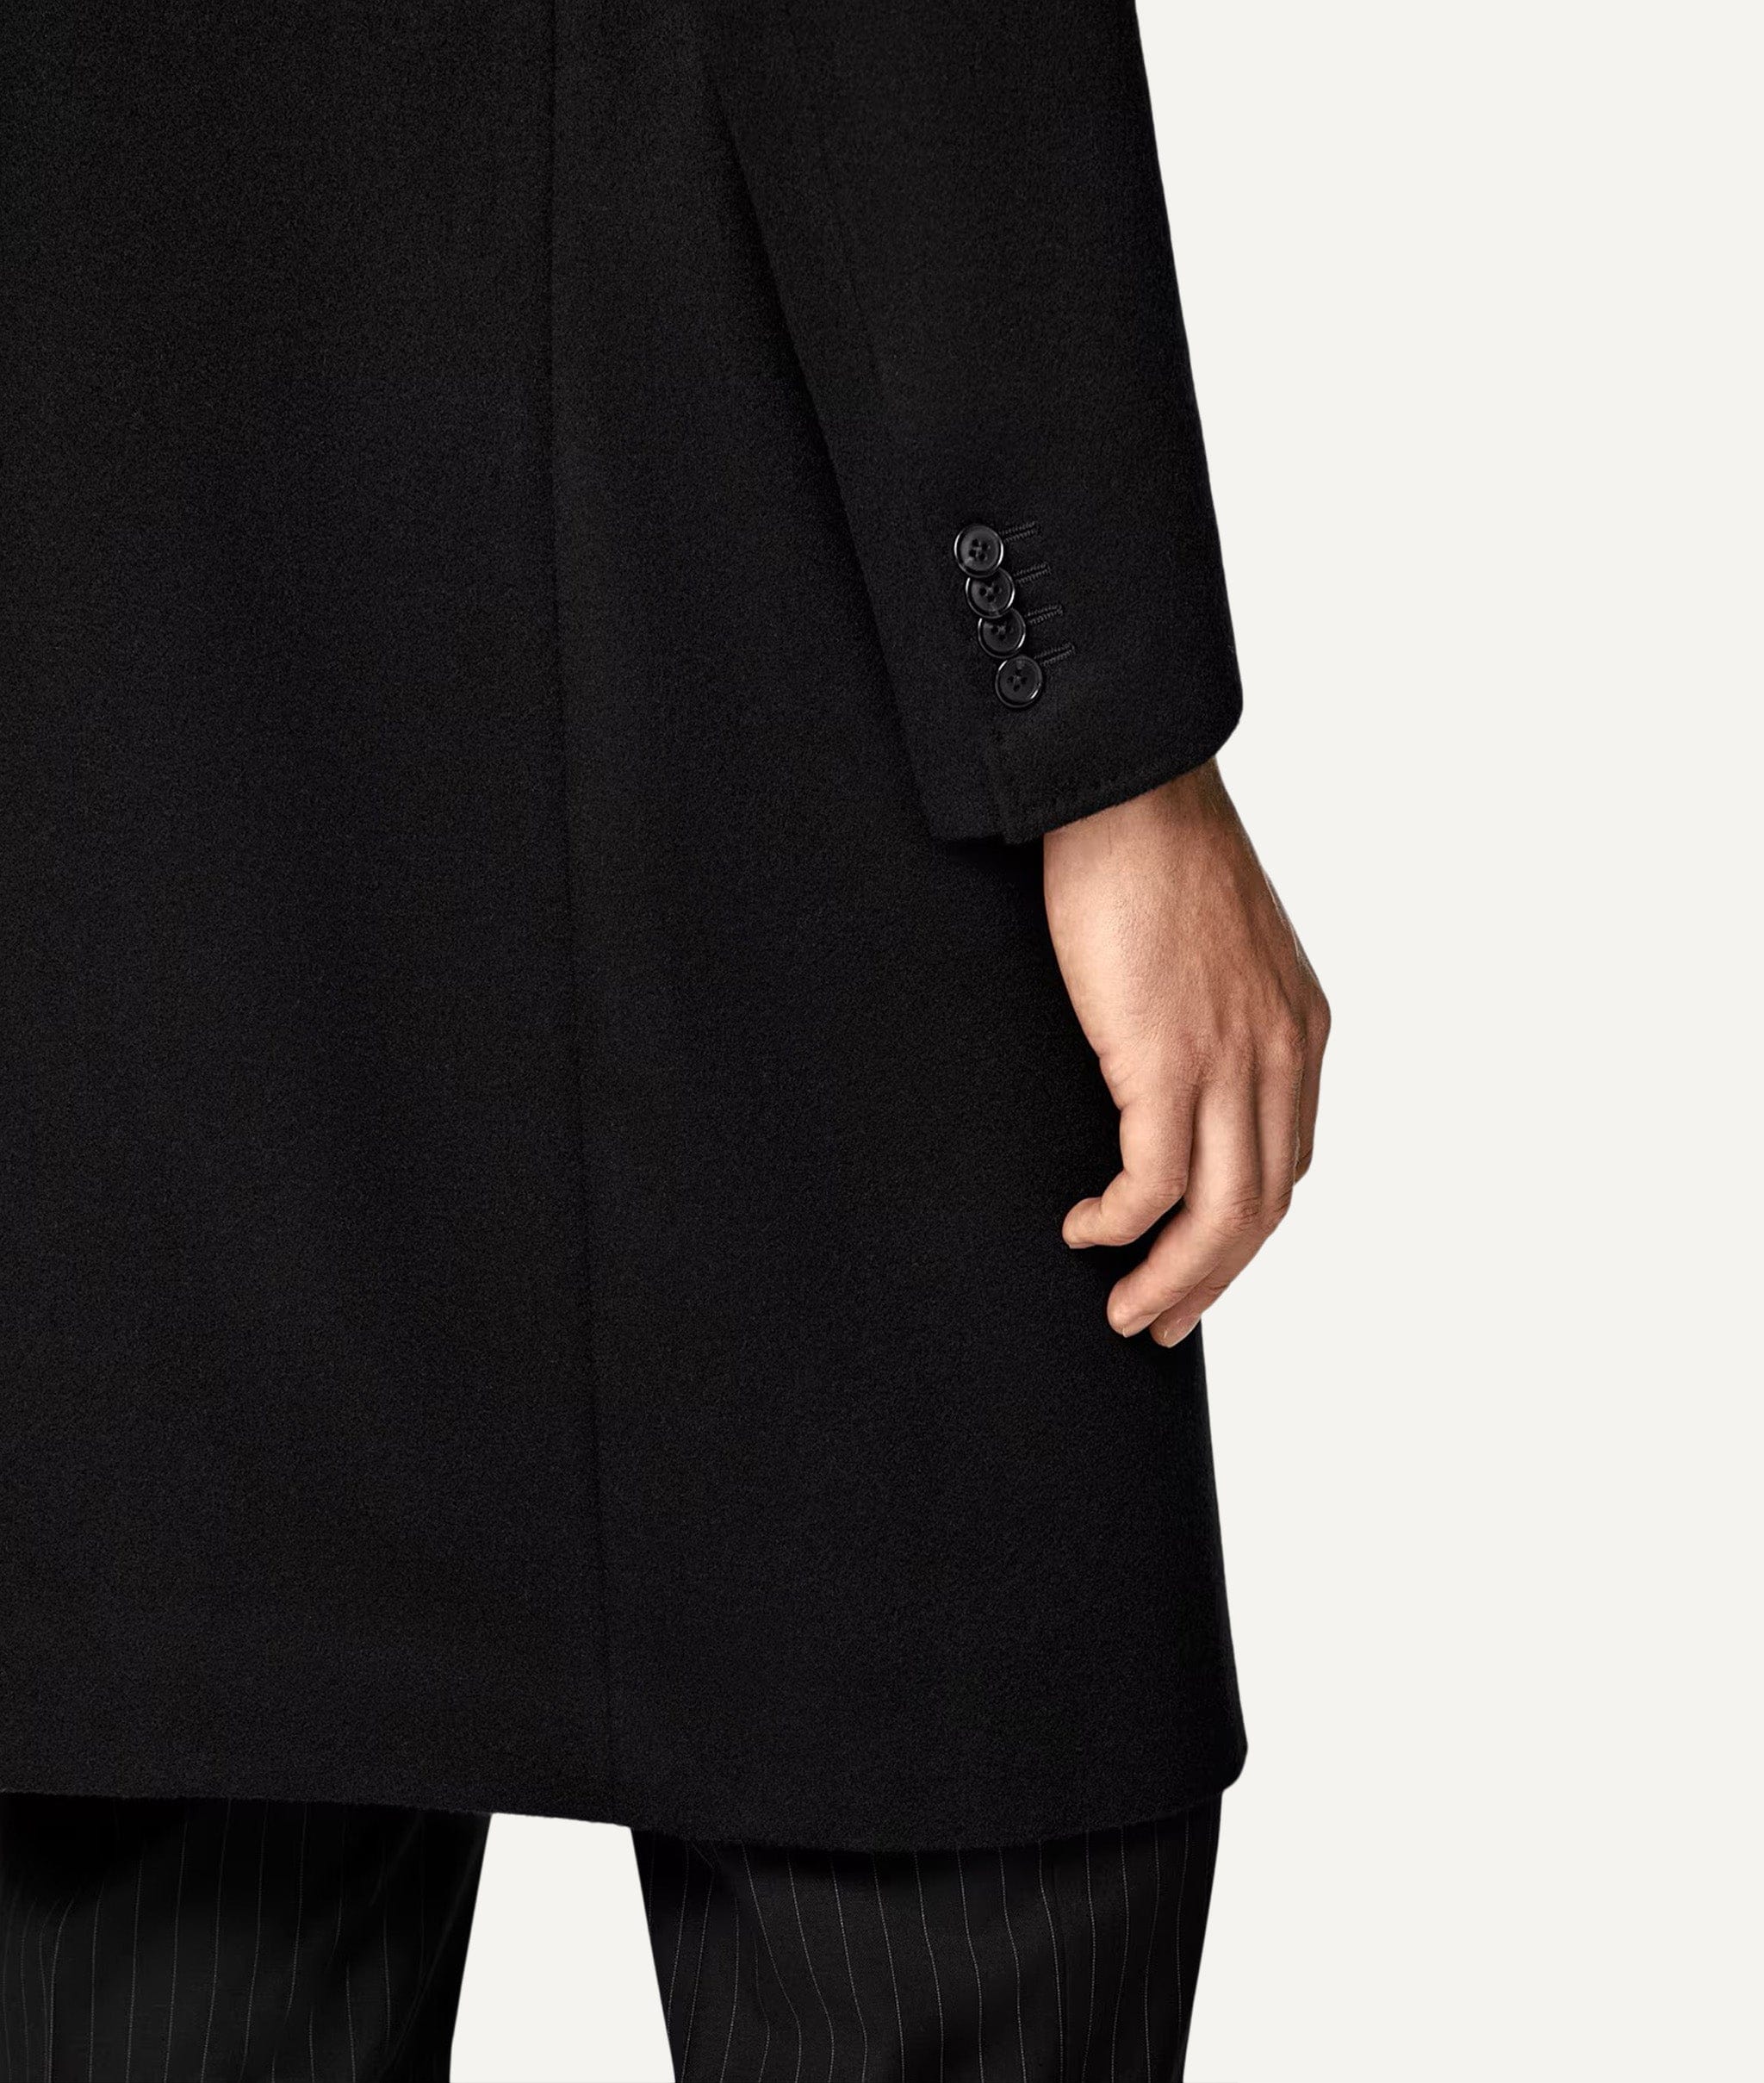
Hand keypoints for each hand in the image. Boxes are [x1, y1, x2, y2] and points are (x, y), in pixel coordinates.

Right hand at [1043, 760, 1328, 1344]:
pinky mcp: (1167, 1059)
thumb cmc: (1153, 851)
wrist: (1129, 789)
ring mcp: (1231, 1061)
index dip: (1242, 1231)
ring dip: (1172, 1278)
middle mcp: (1280, 1055)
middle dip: (1214, 1280)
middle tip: (1162, 1323)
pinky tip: (1086, 1229)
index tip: (1199, 1268)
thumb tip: (1166, 1059)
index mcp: (1297, 1029)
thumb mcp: (1213, 945)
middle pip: (1262, 1207)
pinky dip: (1121, 1222)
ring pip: (1221, 1214)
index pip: (1284, 1161)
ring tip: (1126, 1311)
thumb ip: (1214, 1011)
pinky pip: (1153, 1181)